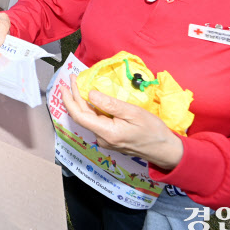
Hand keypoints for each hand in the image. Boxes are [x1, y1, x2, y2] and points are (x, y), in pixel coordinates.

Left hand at [59, 73, 184, 169]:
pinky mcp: (110, 139)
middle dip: (74, 97)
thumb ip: (110, 104)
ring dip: (82, 102)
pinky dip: (91, 109)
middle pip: (82, 116)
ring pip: (89, 119)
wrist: (165, 149)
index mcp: (107, 132)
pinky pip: (96, 122)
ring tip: (78, 86)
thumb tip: (91, 94)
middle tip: (72, 79)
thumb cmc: (152, 130)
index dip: (69, 100)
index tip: (64, 85)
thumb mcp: (133, 113)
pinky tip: (91, 99)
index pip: (80, 116)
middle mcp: (102, 139)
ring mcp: (105, 140)